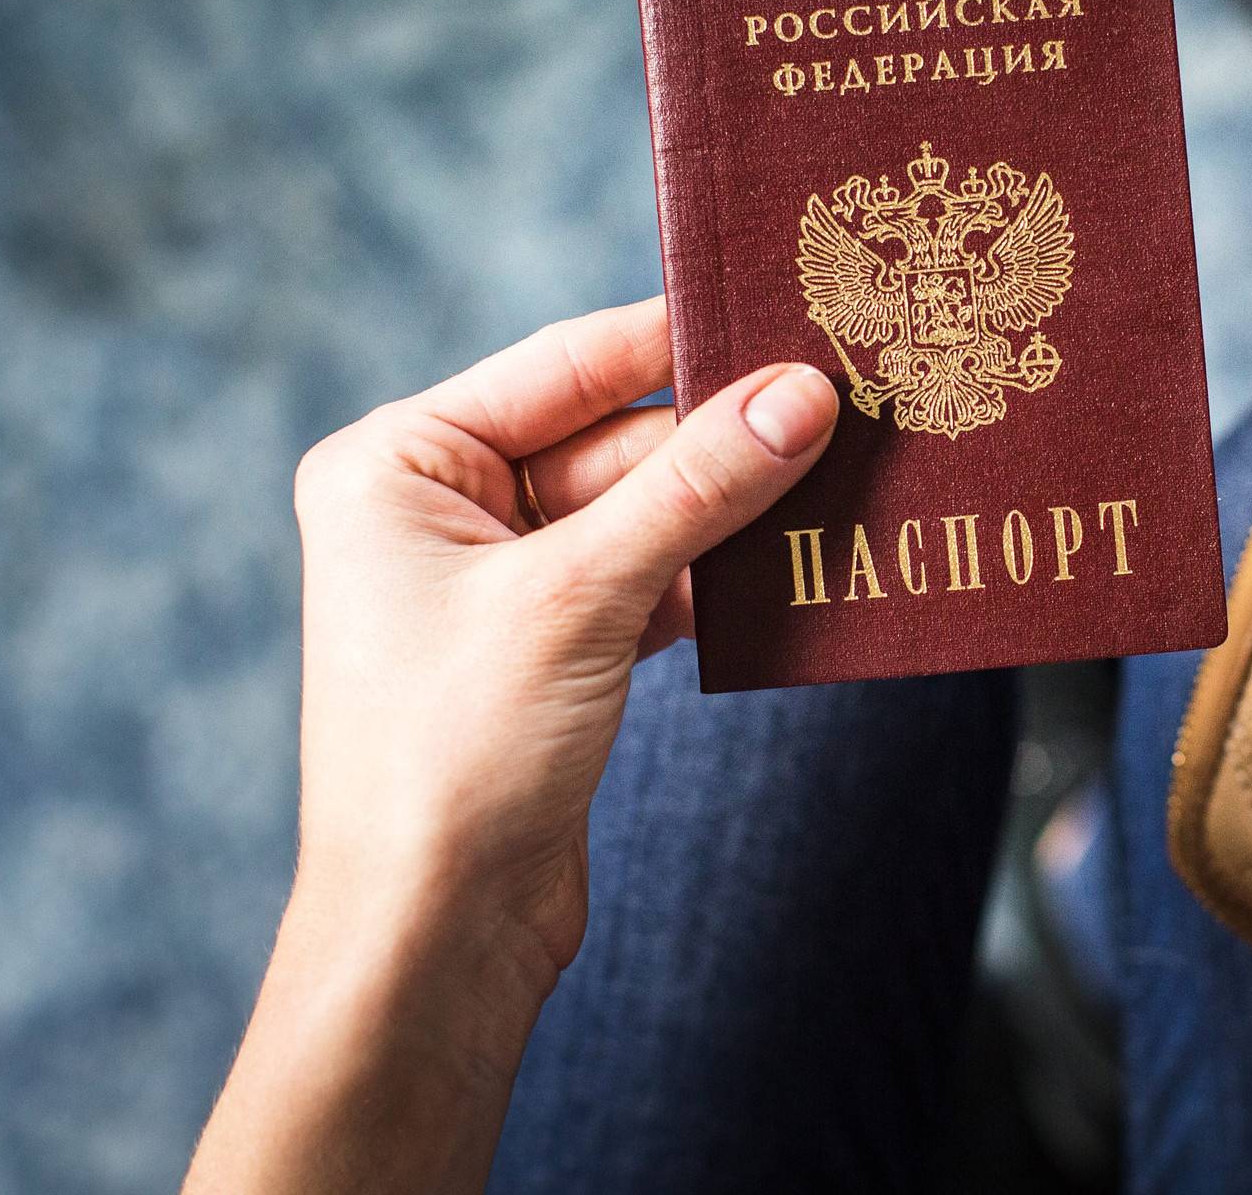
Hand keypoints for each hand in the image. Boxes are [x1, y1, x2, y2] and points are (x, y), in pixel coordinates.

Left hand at [186, 300, 837, 1194]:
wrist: (431, 939)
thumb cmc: (454, 759)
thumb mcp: (582, 598)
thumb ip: (696, 487)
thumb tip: (805, 393)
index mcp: (399, 462)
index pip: (568, 365)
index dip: (682, 341)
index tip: (792, 313)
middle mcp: (439, 507)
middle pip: (616, 437)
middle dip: (727, 433)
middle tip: (851, 397)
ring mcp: (500, 580)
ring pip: (646, 510)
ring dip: (734, 506)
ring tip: (848, 471)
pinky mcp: (554, 646)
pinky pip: (653, 576)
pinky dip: (719, 573)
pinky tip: (802, 561)